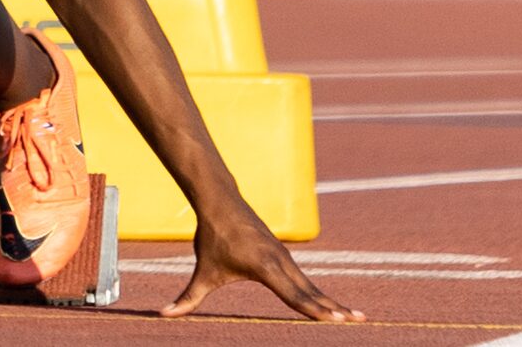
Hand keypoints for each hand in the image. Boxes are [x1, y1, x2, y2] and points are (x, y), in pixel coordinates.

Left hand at [164, 197, 362, 320]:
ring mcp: (285, 257)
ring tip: (355, 316)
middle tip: (358, 320)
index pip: (294, 295)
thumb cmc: (212, 237)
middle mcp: (280, 262)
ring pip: (311, 284)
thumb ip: (187, 298)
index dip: (314, 309)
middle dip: (334, 308)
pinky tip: (331, 303)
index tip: (335, 319)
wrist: (221, 201)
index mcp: (265, 268)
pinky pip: (305, 277)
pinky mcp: (283, 254)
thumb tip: (163, 315)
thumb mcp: (203, 271)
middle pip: (311, 290)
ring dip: (332, 301)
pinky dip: (320, 291)